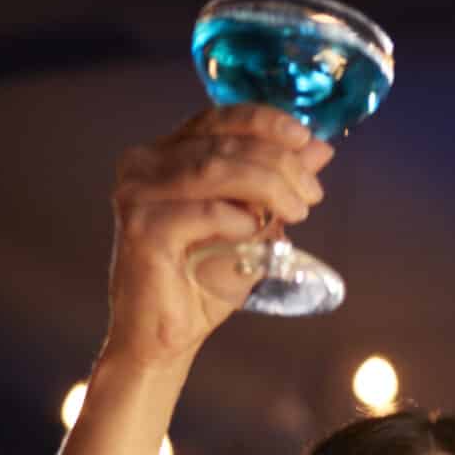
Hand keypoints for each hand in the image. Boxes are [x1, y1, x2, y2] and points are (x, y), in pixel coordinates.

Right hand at [103, 105, 332, 369]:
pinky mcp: (140, 228)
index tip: (306, 139)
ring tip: (299, 210)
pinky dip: (236, 220)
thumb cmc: (205, 279)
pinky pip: (202, 213)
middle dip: (279, 164)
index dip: (265, 122)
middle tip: (313, 192)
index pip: (217, 120)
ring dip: (267, 186)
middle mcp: (144, 165)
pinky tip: (254, 234)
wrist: (167, 334)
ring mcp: (136, 194)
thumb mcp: (253, 225)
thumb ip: (277, 186)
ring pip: (213, 171)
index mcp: (166, 154)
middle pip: (223, 146)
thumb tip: (319, 150)